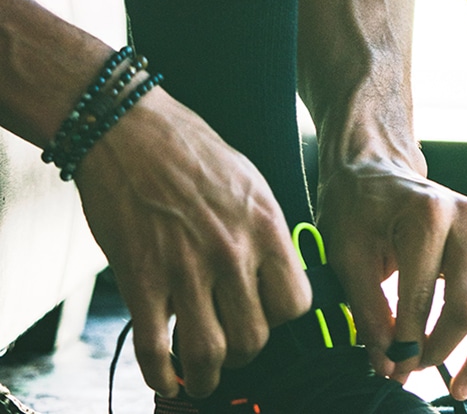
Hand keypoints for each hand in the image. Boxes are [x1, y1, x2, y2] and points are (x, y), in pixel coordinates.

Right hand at [75, 87, 311, 398]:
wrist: (129, 129)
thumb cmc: (190, 150)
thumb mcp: (248, 180)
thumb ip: (262, 228)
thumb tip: (272, 272)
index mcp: (264, 224)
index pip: (296, 302)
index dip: (282, 319)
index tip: (266, 319)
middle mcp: (231, 250)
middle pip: (255, 337)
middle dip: (245, 352)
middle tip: (231, 346)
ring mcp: (186, 268)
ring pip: (209, 354)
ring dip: (205, 376)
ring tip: (200, 376)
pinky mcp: (142, 279)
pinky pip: (154, 349)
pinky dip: (159, 375)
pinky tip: (162, 375)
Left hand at [317, 155, 466, 400]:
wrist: (377, 169)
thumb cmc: (357, 208)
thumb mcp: (346, 254)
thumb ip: (368, 311)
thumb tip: (389, 363)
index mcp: (428, 215)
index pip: (422, 300)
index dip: (405, 345)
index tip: (389, 367)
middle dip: (442, 350)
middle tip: (413, 370)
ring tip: (461, 385)